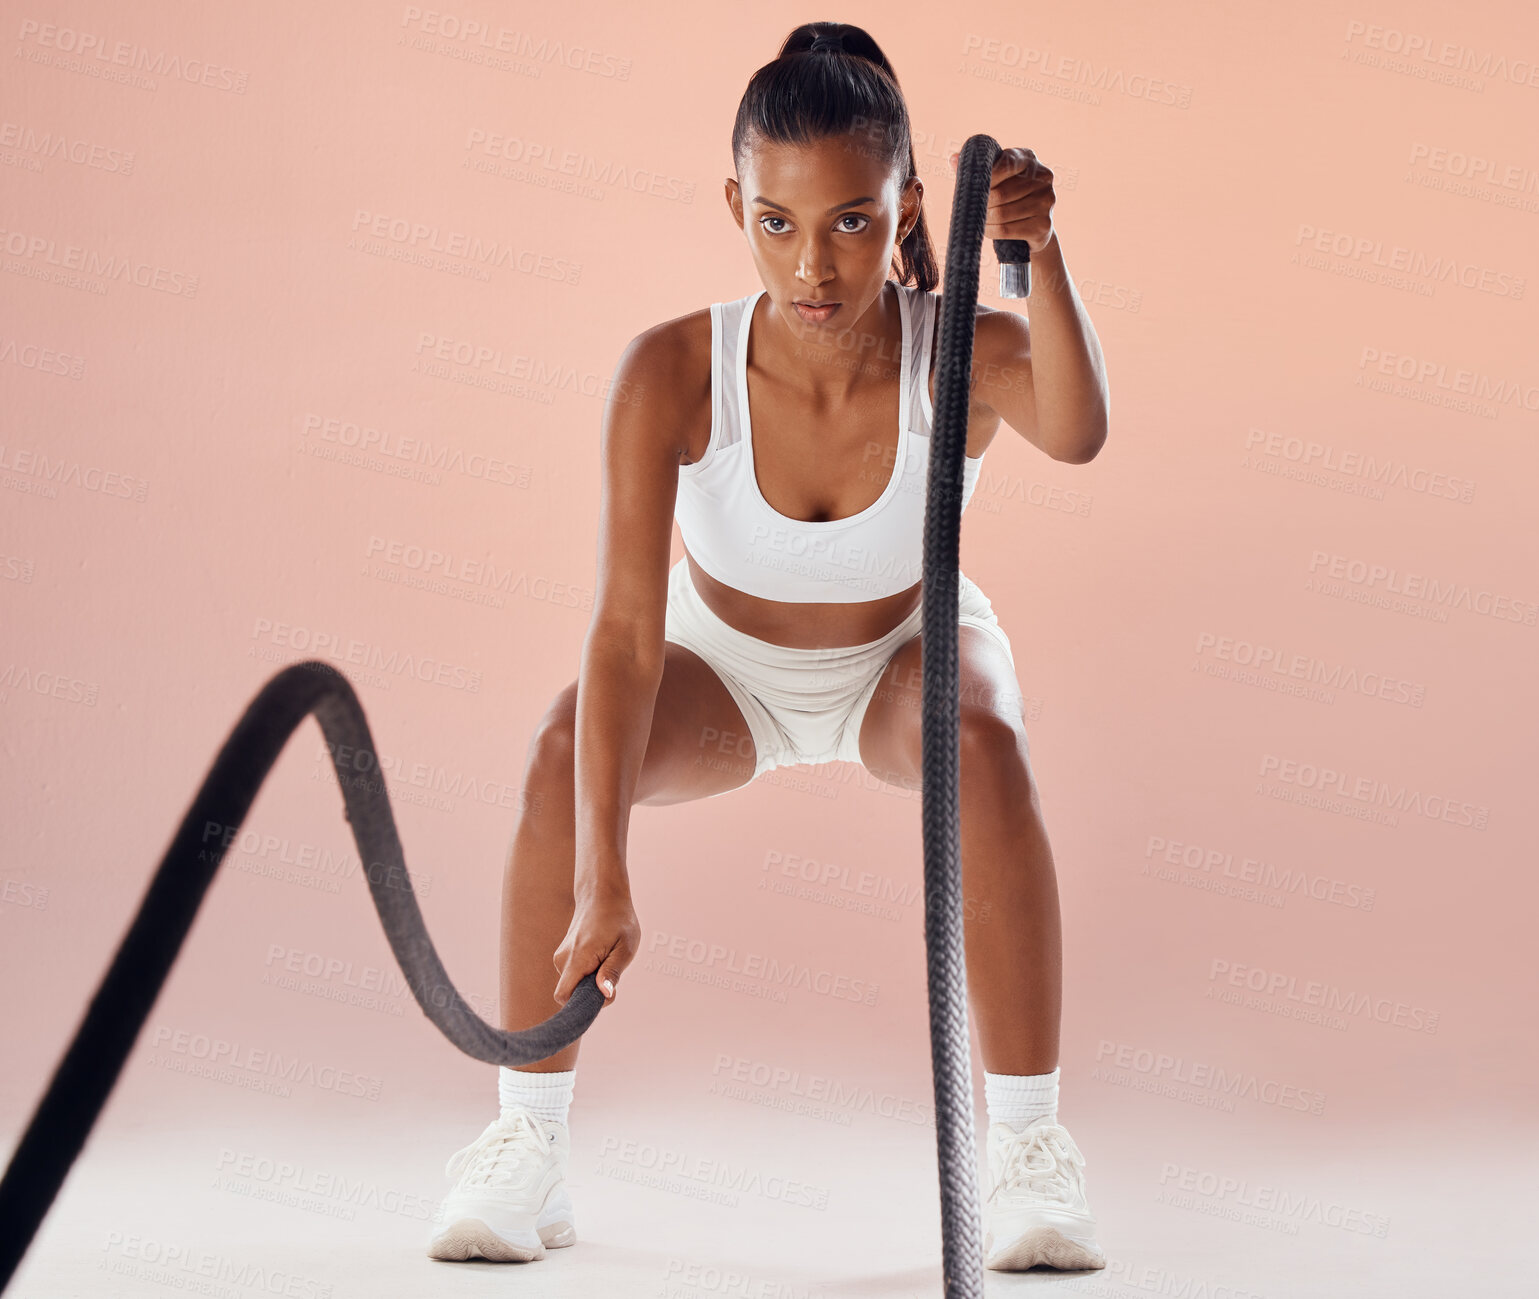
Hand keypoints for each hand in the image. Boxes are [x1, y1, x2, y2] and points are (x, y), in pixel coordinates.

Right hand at [553, 884, 639, 1006]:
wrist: (602, 895)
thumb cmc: (618, 919)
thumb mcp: (625, 947)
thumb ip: (613, 971)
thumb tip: (604, 994)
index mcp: (578, 958)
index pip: (564, 996)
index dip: (582, 1005)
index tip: (603, 995)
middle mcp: (563, 959)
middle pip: (572, 993)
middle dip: (591, 993)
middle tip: (611, 974)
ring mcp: (561, 957)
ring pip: (575, 984)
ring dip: (592, 981)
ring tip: (608, 958)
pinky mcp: (564, 955)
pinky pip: (575, 975)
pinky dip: (588, 973)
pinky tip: (601, 956)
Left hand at [949, 145, 1055, 253]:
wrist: (1035, 227)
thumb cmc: (1010, 197)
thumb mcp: (997, 178)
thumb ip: (977, 168)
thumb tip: (953, 158)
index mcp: (1029, 158)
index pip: (1004, 164)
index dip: (984, 177)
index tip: (972, 187)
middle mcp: (1043, 177)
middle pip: (1000, 193)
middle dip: (981, 204)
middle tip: (972, 209)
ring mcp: (1046, 201)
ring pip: (1001, 213)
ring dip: (984, 219)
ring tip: (979, 219)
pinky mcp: (1044, 225)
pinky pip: (1006, 230)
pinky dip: (991, 231)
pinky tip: (987, 229)